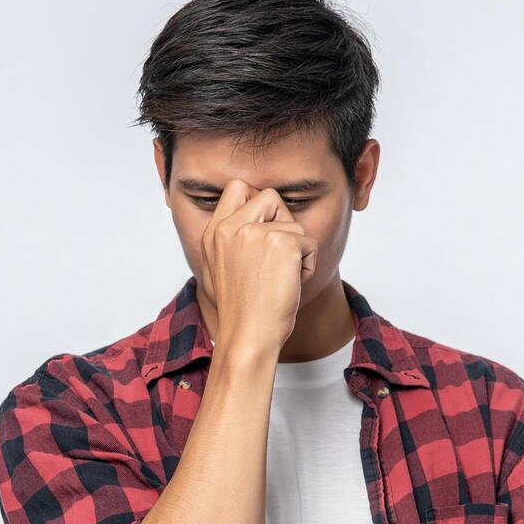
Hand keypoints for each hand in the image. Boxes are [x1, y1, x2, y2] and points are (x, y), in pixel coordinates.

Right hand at [198, 178, 318, 354]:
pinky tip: (290, 285)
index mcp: (214, 232)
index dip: (257, 204)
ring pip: (294, 223)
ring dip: (296, 251)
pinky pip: (310, 244)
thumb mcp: (222, 268)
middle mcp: (230, 227)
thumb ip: (232, 239)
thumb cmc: (241, 310)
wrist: (248, 336)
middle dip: (282, 222)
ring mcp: (254, 233)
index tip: (262, 233)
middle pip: (270, 197)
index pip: (237, 187)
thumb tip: (257, 217)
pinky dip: (308, 266)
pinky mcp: (281, 243)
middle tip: (276, 256)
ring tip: (280, 278)